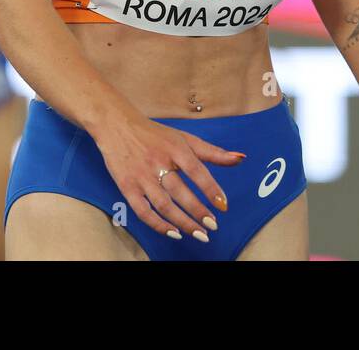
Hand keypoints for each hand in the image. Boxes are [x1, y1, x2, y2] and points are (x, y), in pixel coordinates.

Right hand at [92, 112, 244, 243]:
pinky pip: (143, 211)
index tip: (223, 206)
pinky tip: (173, 232)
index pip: (196, 171)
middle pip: (180, 192)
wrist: (116, 125)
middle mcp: (158, 163)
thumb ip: (212, 152)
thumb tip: (241, 158)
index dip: (211, 189)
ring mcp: (141, 177)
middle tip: (213, 226)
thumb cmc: (155, 134)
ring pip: (163, 205)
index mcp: (175, 148)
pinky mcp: (127, 187)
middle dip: (198, 212)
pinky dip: (158, 225)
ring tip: (199, 234)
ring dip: (182, 222)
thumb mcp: (184, 138)